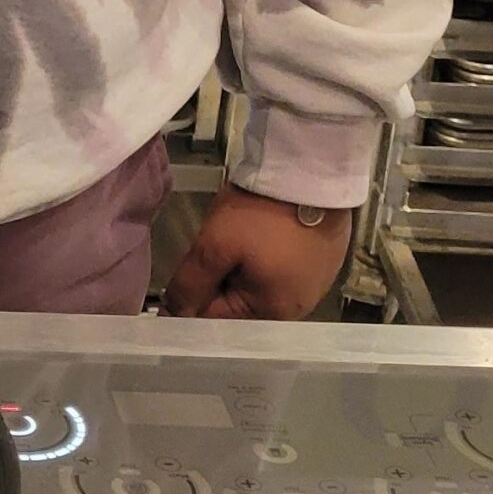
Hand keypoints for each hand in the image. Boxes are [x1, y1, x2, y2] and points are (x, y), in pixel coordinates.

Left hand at [161, 186, 353, 319]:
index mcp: (273, 313)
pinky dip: (261, 259)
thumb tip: (172, 316)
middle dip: (217, 283)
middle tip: (212, 250)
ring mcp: (312, 286)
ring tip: (236, 239)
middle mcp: (297, 309)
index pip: (216, 320)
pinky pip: (278, 272)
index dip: (191, 301)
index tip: (181, 278)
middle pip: (237, 306)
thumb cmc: (262, 213)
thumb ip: (191, 285)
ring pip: (256, 287)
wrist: (311, 173)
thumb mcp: (215, 246)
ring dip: (238, 269)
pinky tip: (258, 237)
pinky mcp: (320, 263)